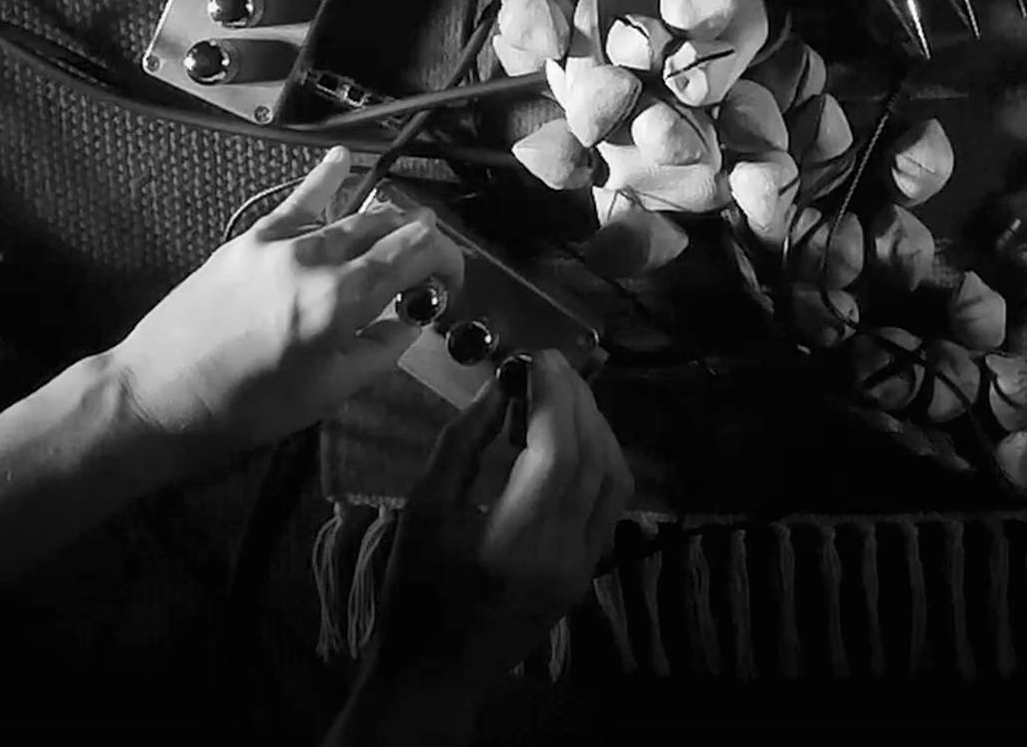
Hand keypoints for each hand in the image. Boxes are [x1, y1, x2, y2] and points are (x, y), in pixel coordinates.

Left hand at [108, 148, 458, 459]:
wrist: (157, 396)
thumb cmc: (245, 408)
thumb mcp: (328, 393)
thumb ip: (381, 351)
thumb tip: (410, 322)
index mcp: (341, 301)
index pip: (418, 251)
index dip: (449, 261)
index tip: (450, 284)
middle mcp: (315, 259)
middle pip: (390, 225)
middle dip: (422, 241)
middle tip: (428, 271)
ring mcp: (278, 243)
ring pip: (351, 213)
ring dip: (386, 219)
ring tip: (403, 231)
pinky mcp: (247, 240)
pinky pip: (297, 201)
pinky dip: (326, 179)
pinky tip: (342, 160)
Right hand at [366, 351, 630, 685]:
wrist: (435, 671)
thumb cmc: (413, 590)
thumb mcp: (422, 510)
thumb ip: (463, 444)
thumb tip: (500, 385)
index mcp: (515, 544)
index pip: (558, 453)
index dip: (554, 396)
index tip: (537, 356)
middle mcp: (563, 556)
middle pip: (592, 458)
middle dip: (575, 400)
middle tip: (548, 363)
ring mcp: (583, 567)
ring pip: (614, 478)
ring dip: (594, 425)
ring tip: (560, 392)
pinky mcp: (588, 571)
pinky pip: (611, 502)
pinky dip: (600, 457)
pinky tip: (573, 434)